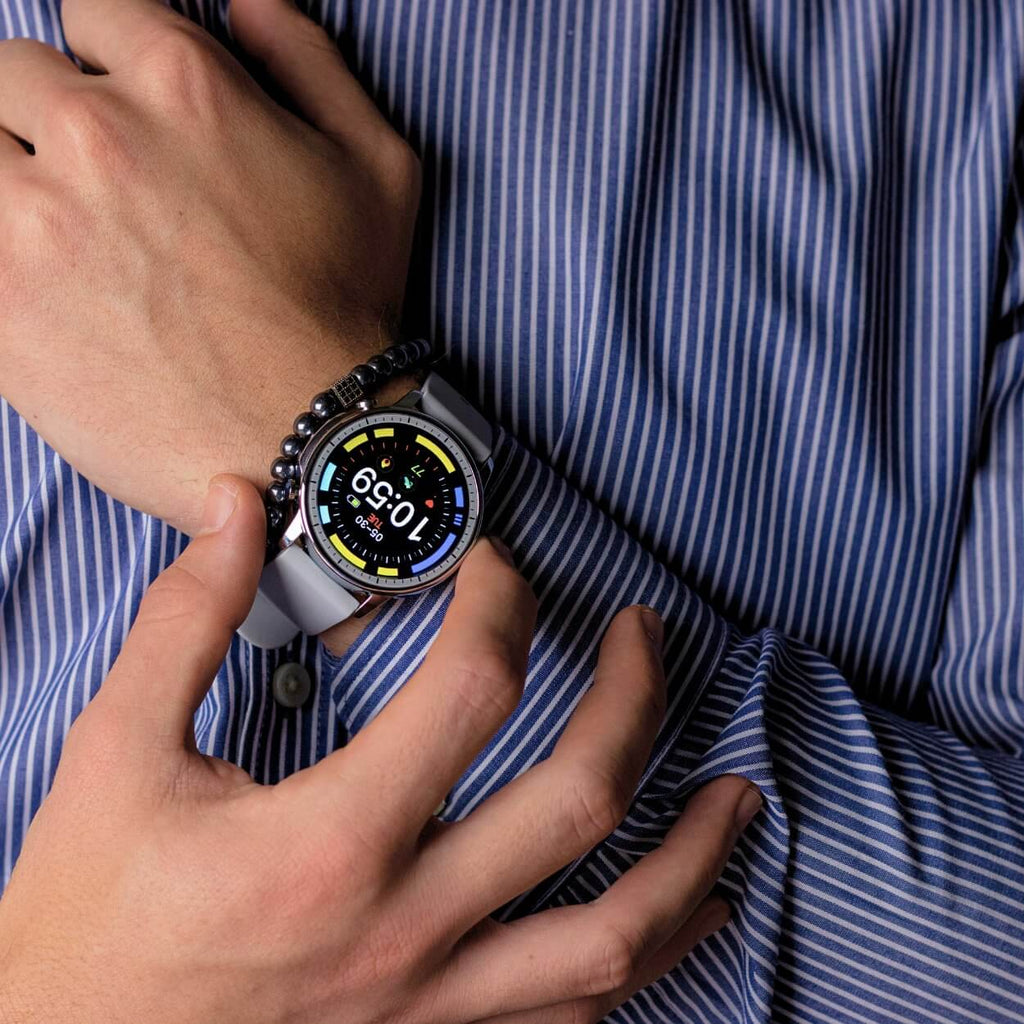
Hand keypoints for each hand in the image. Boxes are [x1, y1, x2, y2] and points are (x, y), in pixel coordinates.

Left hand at [0, 0, 419, 535]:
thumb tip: (246, 0)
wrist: (307, 437)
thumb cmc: (345, 306)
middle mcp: (94, 136)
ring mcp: (32, 224)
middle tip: (109, 193)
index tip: (139, 119)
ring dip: (14, 180)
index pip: (91, 11)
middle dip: (55, 119)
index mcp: (181, 85)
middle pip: (15, 74)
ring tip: (68, 239)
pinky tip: (48, 284)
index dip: (115, 64)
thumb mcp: (375, 164)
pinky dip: (4, 257)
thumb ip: (306, 57)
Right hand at [0, 476, 759, 1023]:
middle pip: (579, 798)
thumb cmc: (90, 926)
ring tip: (742, 795)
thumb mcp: (116, 757)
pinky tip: (685, 918)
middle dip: (637, 699)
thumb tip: (232, 507)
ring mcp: (435, 1005)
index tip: (497, 571)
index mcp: (328, 843)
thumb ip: (185, 621)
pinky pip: (577, 1010)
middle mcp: (404, 928)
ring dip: (695, 857)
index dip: (501, 605)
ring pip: (615, 934)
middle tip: (652, 639)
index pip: (472, 692)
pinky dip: (649, 956)